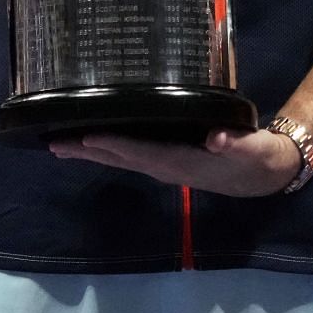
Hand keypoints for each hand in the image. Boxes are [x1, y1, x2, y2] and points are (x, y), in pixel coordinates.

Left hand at [49, 127, 301, 196]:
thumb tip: (217, 139)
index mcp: (181, 160)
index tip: (86, 137)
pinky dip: (105, 150)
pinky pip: (127, 156)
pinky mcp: (164, 161)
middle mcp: (165, 166)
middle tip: (53, 143)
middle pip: (119, 159)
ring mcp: (162, 166)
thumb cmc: (254, 156)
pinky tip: (90, 143)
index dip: (114, 144)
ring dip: (89, 153)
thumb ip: (235, 142)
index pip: (141, 152)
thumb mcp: (250, 147)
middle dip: (86, 152)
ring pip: (119, 159)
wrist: (260, 175)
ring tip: (59, 145)